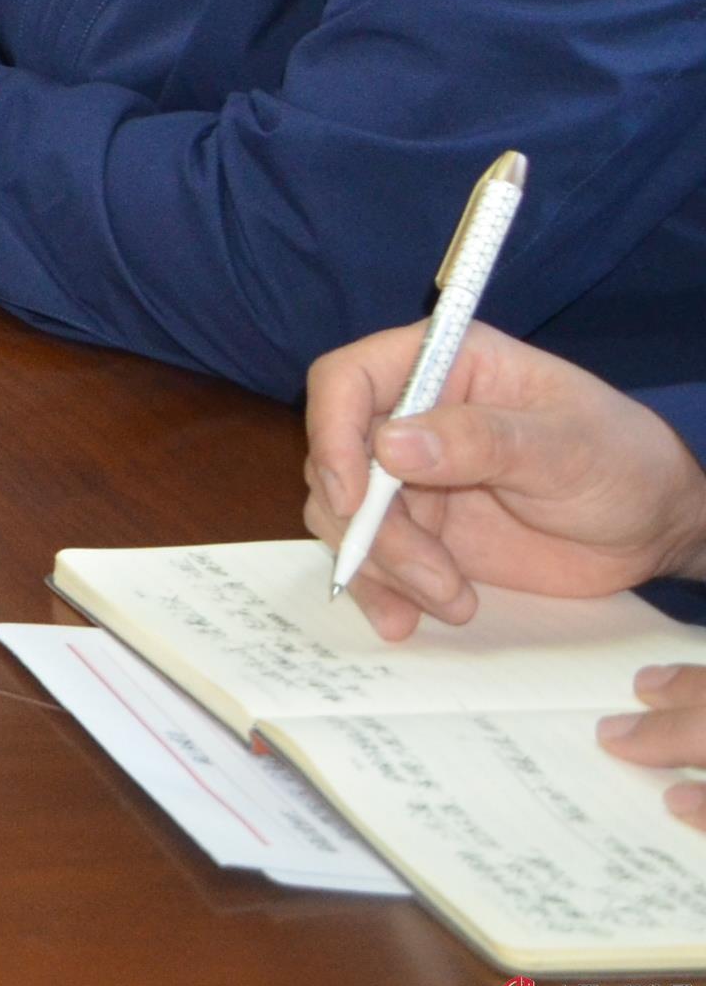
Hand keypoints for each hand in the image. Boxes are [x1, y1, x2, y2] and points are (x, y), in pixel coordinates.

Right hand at [304, 321, 705, 642]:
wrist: (653, 528)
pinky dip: (381, 590)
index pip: (345, 380)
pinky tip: (408, 619)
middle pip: (337, 460)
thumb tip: (389, 445)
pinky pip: (371, 556)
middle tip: (432, 575)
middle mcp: (408, 415)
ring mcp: (408, 475)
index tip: (354, 498)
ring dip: (383, 567)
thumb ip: (482, 441)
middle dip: (371, 526)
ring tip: (452, 601)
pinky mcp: (418, 529)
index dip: (332, 433)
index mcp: (439, 366)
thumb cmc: (622, 462)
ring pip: (344, 515)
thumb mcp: (565, 446)